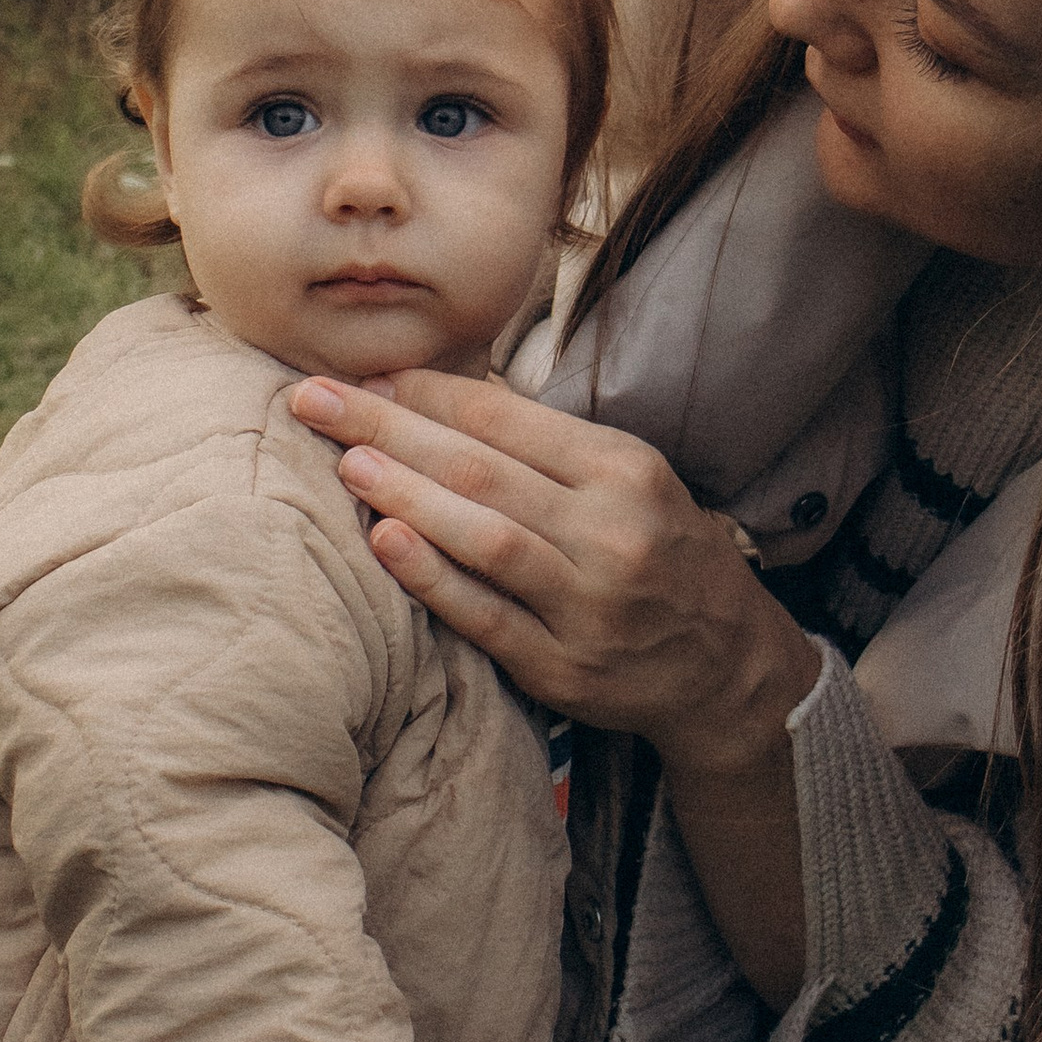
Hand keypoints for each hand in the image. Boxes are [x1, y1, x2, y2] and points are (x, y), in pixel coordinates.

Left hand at [286, 368, 818, 778]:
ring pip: (484, 537)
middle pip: (482, 470)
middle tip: (313, 399)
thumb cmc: (658, 551)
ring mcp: (586, 604)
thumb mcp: (628, 479)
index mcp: (624, 469)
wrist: (728, 663)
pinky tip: (386, 543)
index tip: (365, 374)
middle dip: (388, 427)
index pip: (508, 420)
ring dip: (405, 495)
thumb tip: (434, 397)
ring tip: (343, 462)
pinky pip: (487, 616)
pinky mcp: (563, 667)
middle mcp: (610, 532)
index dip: (429, 394)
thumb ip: (544, 446)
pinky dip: (434, 578)